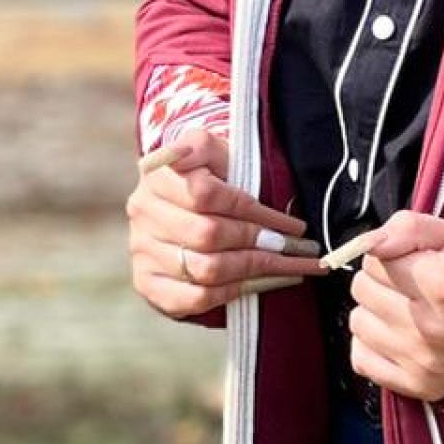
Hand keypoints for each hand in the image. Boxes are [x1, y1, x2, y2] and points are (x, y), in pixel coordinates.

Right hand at [127, 127, 324, 320]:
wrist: (189, 200)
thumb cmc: (214, 174)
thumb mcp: (214, 150)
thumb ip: (203, 145)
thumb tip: (187, 153)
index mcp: (158, 174)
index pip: (207, 195)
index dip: (256, 212)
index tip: (295, 225)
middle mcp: (144, 212)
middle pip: (208, 235)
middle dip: (263, 244)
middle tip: (301, 249)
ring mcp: (142, 250)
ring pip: (205, 269)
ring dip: (256, 271)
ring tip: (292, 268)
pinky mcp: (148, 282)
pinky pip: (193, 298)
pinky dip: (233, 293)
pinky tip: (260, 283)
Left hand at [344, 208, 443, 403]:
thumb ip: (408, 227)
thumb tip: (369, 243)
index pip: (375, 258)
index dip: (392, 255)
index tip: (414, 262)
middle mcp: (431, 326)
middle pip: (362, 288)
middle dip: (381, 281)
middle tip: (410, 286)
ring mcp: (422, 361)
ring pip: (358, 322)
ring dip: (375, 312)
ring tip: (406, 310)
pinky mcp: (414, 385)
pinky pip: (360, 358)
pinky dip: (373, 346)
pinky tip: (400, 337)